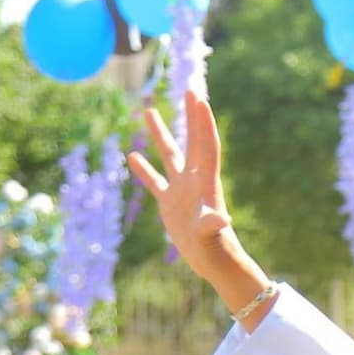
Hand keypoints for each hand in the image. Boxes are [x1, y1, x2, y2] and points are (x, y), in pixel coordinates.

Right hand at [126, 93, 269, 315]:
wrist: (213, 264)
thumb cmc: (215, 249)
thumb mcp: (211, 235)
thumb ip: (213, 224)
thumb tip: (222, 218)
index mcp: (206, 181)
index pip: (205, 144)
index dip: (202, 121)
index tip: (199, 97)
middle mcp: (195, 180)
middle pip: (191, 141)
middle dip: (190, 116)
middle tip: (187, 90)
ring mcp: (181, 190)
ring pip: (170, 155)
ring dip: (160, 135)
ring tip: (148, 111)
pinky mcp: (170, 203)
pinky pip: (155, 181)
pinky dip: (145, 169)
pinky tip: (131, 156)